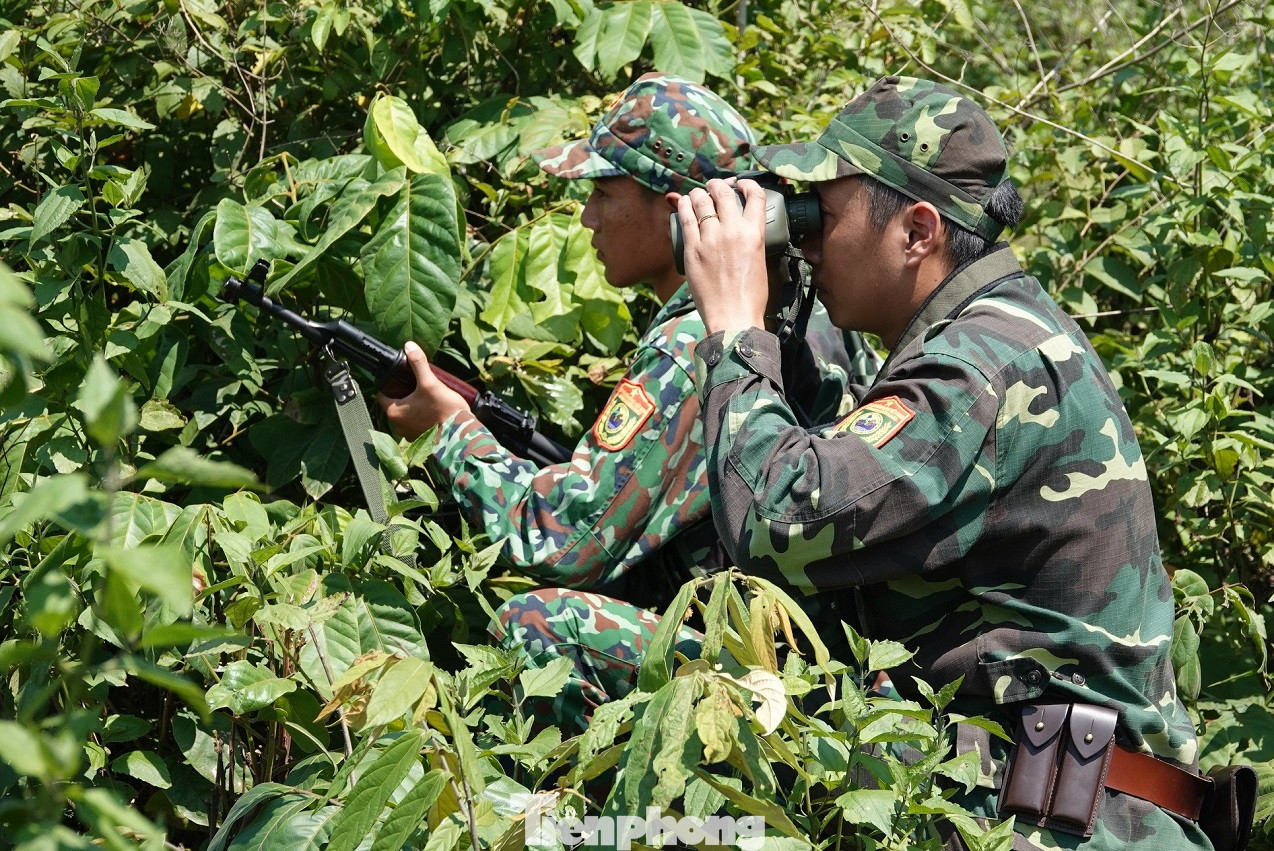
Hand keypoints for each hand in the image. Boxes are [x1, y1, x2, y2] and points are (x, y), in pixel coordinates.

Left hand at [376, 341, 470, 440]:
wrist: (461, 434)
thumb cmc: (444, 409)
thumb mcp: (430, 382)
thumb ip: (418, 364)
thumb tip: (409, 345)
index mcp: (394, 412)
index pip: (382, 395)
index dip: (390, 384)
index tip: (401, 378)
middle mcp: (397, 426)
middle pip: (394, 405)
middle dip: (403, 396)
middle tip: (416, 386)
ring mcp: (408, 435)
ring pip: (405, 416)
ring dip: (412, 408)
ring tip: (426, 398)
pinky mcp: (420, 440)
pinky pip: (415, 426)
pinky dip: (420, 419)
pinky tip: (432, 412)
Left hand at [673, 178, 768, 335]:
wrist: (733, 317)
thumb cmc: (750, 297)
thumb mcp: (760, 261)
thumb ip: (752, 241)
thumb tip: (745, 232)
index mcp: (755, 233)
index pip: (755, 196)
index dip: (748, 184)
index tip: (742, 184)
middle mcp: (733, 231)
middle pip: (724, 193)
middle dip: (718, 184)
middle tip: (714, 186)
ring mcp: (711, 239)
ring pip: (702, 201)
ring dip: (700, 193)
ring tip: (699, 194)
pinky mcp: (692, 249)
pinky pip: (686, 218)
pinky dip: (685, 205)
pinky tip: (684, 202)